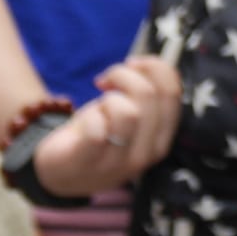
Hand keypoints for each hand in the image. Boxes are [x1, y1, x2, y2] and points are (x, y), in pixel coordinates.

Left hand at [32, 56, 181, 198]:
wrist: (63, 172)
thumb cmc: (99, 135)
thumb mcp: (128, 115)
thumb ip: (144, 94)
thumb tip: (149, 64)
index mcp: (161, 139)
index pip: (173, 93)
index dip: (153, 67)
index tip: (132, 64)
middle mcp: (147, 153)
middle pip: (149, 95)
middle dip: (125, 75)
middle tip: (107, 80)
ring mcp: (119, 162)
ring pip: (128, 112)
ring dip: (108, 98)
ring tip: (98, 105)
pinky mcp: (89, 162)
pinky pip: (97, 129)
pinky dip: (89, 117)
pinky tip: (85, 123)